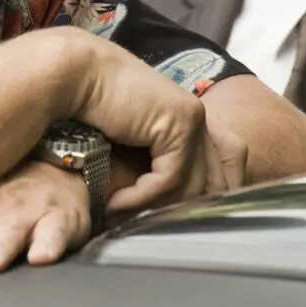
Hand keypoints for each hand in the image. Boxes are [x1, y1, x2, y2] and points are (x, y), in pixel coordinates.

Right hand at [56, 32, 213, 211]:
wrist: (76, 77)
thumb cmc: (92, 111)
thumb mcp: (132, 146)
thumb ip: (155, 168)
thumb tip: (169, 211)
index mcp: (192, 119)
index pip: (229, 165)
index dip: (210, 198)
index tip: (178, 223)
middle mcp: (199, 118)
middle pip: (219, 181)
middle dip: (186, 212)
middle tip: (148, 229)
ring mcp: (193, 118)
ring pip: (193, 186)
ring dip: (155, 209)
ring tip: (124, 217)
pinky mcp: (180, 124)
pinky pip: (169, 179)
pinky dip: (140, 197)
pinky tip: (114, 201)